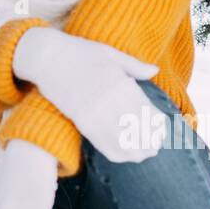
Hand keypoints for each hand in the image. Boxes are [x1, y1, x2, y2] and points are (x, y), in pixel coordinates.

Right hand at [12, 27, 167, 162]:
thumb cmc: (80, 52)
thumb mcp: (111, 54)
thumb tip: (155, 70)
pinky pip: (103, 144)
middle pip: (139, 131)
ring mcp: (95, 113)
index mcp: (122, 83)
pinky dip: (116, 153)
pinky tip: (125, 156)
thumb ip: (135, 66)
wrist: (47, 57)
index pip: (148, 112)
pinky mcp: (81, 122)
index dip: (158, 127)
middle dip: (150, 143)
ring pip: (123, 143)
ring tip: (142, 155)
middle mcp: (111, 101)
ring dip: (136, 152)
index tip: (162, 132)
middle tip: (155, 148)